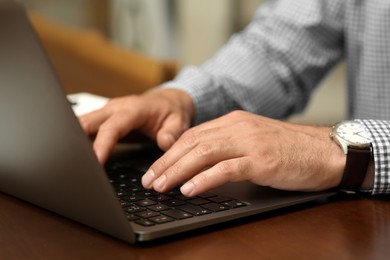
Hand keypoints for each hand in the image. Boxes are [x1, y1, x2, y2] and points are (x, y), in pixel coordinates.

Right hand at [79, 88, 194, 163]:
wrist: (168, 101)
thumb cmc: (172, 112)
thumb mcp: (179, 121)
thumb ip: (172, 133)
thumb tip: (164, 143)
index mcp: (133, 109)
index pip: (112, 127)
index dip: (102, 144)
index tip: (95, 161)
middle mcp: (116, 107)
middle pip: (89, 122)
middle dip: (75, 138)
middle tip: (68, 161)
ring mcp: (107, 112)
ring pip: (82, 123)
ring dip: (72, 137)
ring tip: (65, 158)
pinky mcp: (104, 118)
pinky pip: (85, 127)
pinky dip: (76, 137)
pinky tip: (70, 151)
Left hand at [142, 111, 345, 196]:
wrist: (326, 150)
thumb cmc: (290, 149)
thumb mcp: (253, 139)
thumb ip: (228, 145)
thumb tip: (200, 162)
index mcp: (234, 122)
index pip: (192, 135)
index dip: (169, 153)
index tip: (154, 169)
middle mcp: (238, 127)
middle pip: (191, 143)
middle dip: (166, 163)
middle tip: (149, 181)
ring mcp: (250, 142)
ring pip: (203, 153)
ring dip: (178, 171)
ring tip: (161, 186)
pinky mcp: (262, 160)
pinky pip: (226, 168)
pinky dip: (205, 179)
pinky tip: (190, 189)